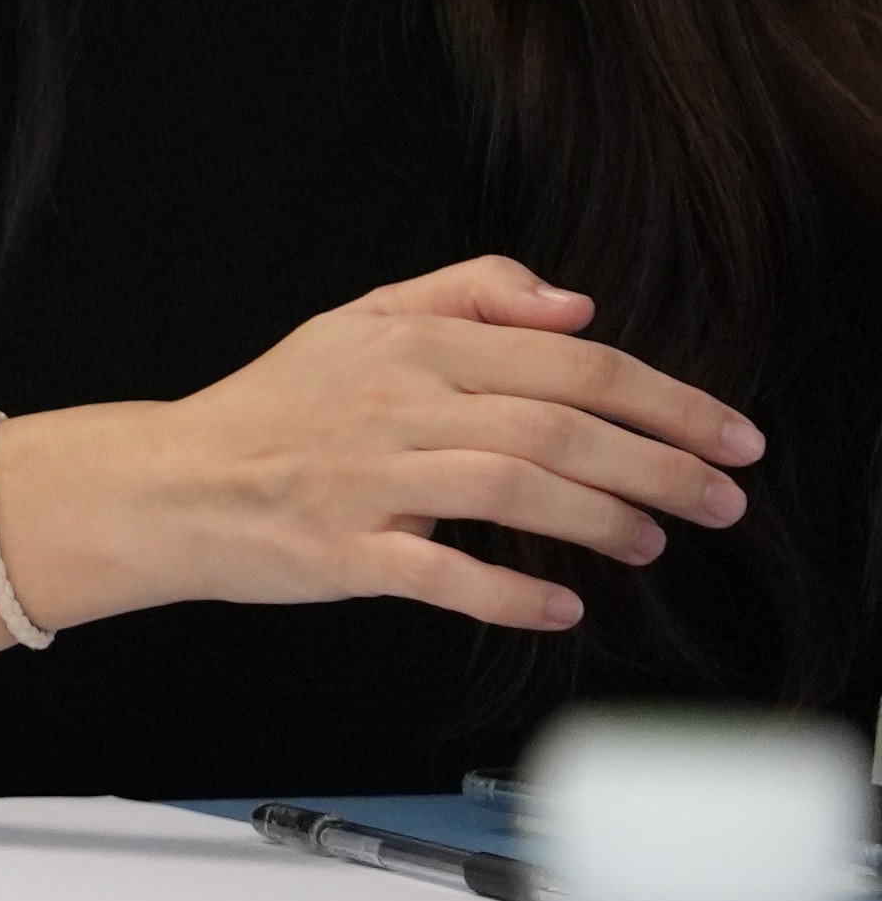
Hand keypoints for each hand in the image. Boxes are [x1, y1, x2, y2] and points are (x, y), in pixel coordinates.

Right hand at [66, 257, 762, 637]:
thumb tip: (576, 305)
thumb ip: (469, 293)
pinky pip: (441, 573)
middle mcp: (394, 402)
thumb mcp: (358, 320)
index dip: (667, 398)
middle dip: (662, 465)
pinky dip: (510, 593)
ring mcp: (366, 477)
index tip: (732, 434)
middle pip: (557, 425)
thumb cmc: (275, 407)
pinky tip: (561, 607)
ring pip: (512, 489)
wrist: (168, 481)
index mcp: (410, 344)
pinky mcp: (342, 548)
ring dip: (602, 521)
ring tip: (654, 546)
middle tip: (725, 501)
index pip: (568, 361)